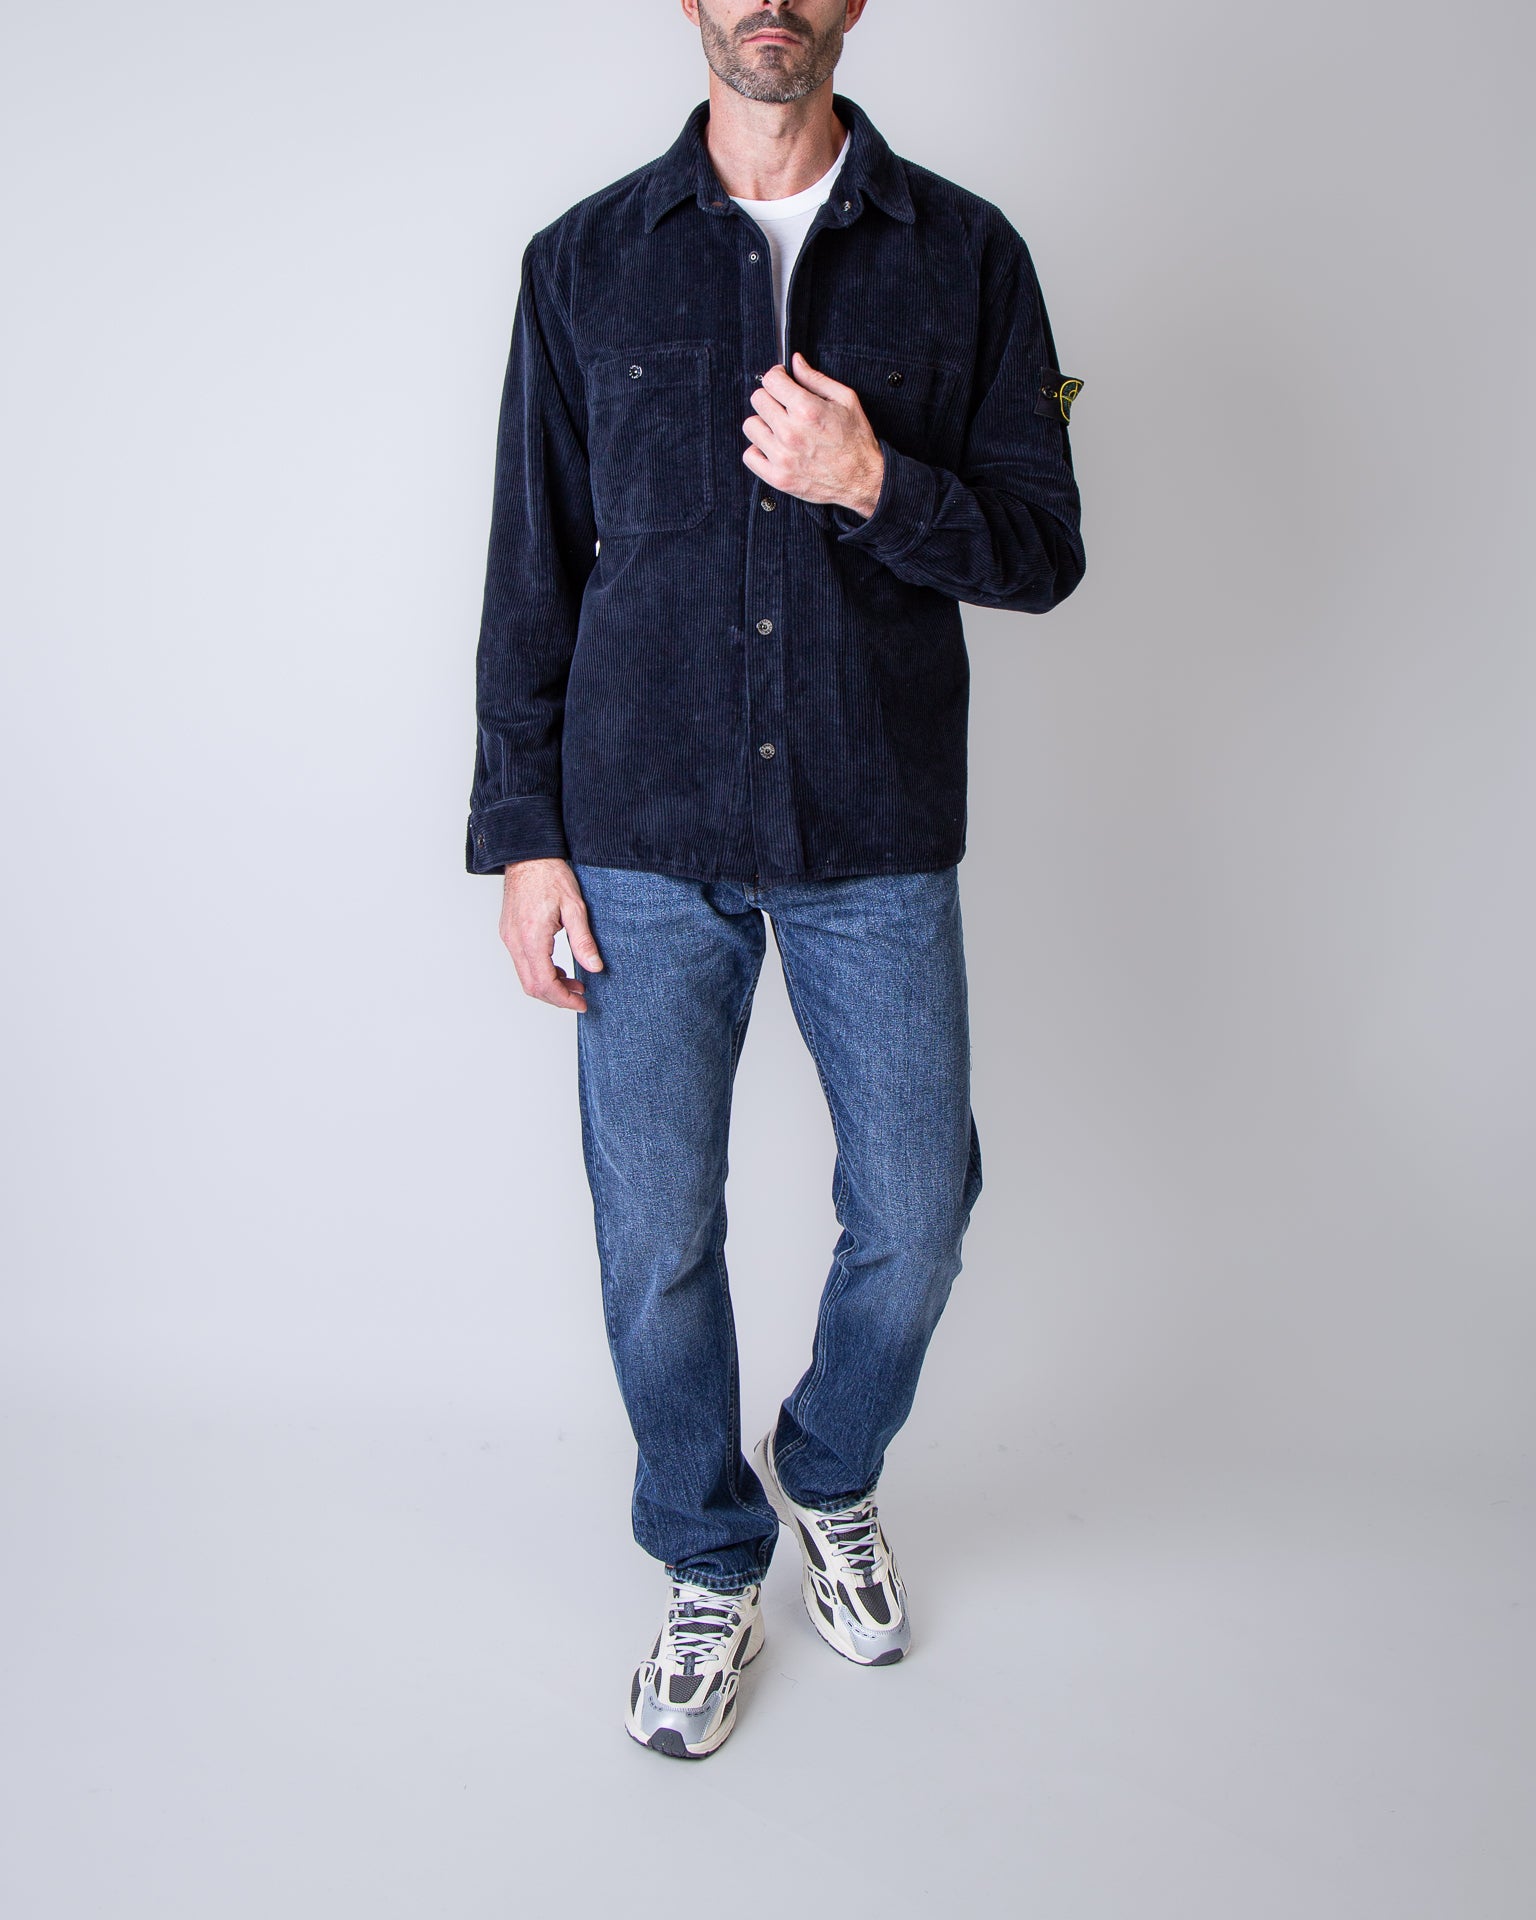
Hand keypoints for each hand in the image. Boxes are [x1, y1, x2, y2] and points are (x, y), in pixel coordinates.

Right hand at [499, 857, 603, 1011]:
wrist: (528, 855)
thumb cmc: (550, 875)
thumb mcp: (575, 907)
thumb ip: (583, 941)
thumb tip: (595, 968)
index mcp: (532, 937)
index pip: (544, 983)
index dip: (564, 999)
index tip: (581, 1003)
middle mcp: (515, 941)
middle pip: (532, 986)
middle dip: (557, 997)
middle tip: (580, 997)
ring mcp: (509, 938)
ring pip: (525, 977)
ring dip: (549, 985)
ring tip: (574, 983)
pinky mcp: (509, 933)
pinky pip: (522, 963)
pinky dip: (540, 972)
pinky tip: (559, 968)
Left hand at [741, 351, 884, 517]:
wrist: (863, 480)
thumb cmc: (857, 440)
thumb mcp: (845, 399)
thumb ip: (815, 378)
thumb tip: (795, 362)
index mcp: (807, 410)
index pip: (771, 380)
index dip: (777, 376)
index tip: (782, 381)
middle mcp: (791, 432)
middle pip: (758, 400)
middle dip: (770, 397)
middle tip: (783, 405)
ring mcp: (782, 457)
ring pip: (751, 426)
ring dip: (763, 423)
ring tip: (779, 427)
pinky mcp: (778, 477)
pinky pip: (749, 456)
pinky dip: (758, 450)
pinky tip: (773, 447)